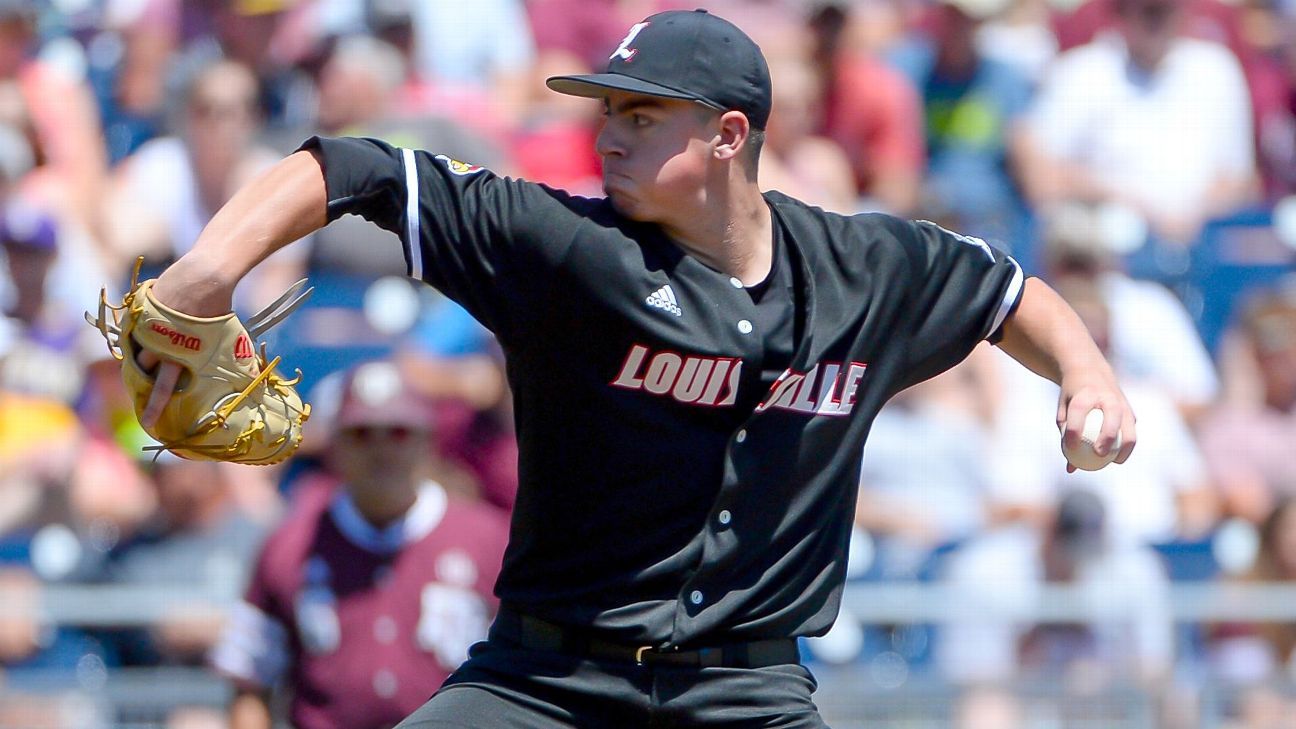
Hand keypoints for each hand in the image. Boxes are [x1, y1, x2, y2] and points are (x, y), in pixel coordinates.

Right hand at [136, 260, 235, 427]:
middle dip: (140, 387)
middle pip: (143, 373)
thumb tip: (255, 383)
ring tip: (145, 366)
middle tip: (139, 398)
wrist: (203, 277)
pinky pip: (134, 331)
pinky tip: (147, 336)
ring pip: (137, 351)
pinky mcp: (138, 313)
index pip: (162, 389)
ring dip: (140, 360)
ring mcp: (145, 328)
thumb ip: (235, 364)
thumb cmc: (220, 311)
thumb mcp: (232, 342)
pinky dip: (140, 336)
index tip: (147, 424)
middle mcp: (157, 346)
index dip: (154, 408)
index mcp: (178, 357)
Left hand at [1056, 373, 1136, 473]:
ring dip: (1126, 445)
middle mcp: (1106, 396)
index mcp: (1085, 393)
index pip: (1079, 413)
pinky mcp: (1129, 408)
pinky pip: (1130, 429)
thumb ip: (1066, 436)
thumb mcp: (1063, 410)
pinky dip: (1127, 444)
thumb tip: (1071, 469)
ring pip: (1129, 426)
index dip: (1074, 432)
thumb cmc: (1072, 396)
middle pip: (1112, 418)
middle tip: (1100, 455)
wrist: (1089, 371)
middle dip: (1108, 437)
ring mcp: (1121, 401)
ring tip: (1117, 462)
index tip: (1070, 449)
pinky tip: (1119, 457)